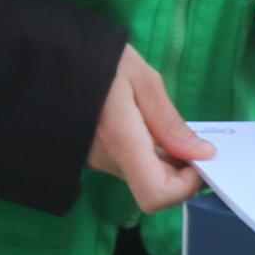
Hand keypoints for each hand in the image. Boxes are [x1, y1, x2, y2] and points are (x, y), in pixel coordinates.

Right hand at [92, 45, 213, 212]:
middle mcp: (105, 160)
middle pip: (153, 187)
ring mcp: (96, 161)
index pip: (155, 195)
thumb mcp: (143, 80)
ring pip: (142, 176)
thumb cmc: (98, 60)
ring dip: (162, 159)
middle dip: (179, 170)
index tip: (196, 158)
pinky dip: (146, 153)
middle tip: (188, 138)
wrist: (51, 59)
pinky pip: (129, 165)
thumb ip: (170, 123)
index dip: (183, 186)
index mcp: (120, 140)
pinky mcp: (93, 157)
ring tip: (159, 122)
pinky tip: (144, 126)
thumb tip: (203, 154)